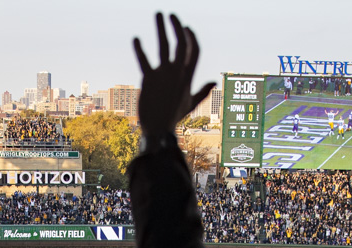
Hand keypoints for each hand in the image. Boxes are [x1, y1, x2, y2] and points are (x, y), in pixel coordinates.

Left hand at [132, 13, 214, 136]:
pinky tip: (136, 39)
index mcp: (188, 77)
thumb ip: (203, 91)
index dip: (191, 37)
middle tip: (171, 15)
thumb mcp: (191, 103)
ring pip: (164, 46)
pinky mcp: (148, 79)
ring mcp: (163, 75)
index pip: (195, 51)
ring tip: (158, 13)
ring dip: (161, 28)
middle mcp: (178, 73)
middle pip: (181, 44)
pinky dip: (139, 49)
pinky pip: (144, 60)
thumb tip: (215, 81)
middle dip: (177, 27)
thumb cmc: (174, 117)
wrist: (158, 129)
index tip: (186, 27)